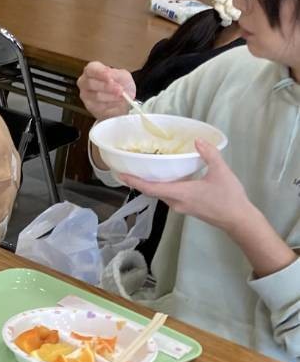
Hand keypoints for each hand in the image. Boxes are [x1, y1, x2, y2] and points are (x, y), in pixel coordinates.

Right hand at [77, 61, 134, 120]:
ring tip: (122, 96)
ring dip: (111, 96)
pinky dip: (111, 104)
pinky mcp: (90, 106)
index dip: (100, 73)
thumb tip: (111, 77)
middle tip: (120, 90)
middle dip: (107, 87)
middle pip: (91, 83)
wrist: (124, 99)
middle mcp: (84, 82)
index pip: (91, 69)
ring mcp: (85, 95)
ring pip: (96, 96)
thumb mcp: (123, 75)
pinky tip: (117, 102)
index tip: (110, 77)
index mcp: (91, 70)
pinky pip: (100, 106)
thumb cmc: (120, 84)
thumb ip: (117, 75)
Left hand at [118, 140, 251, 235]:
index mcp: (180, 193)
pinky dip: (162, 186)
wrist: (240, 221)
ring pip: (160, 193)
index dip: (134, 181)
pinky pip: (169, 195)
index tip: (121, 174)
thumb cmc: (229, 198)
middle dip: (139, 180)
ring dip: (151, 183)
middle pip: (152, 191)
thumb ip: (209, 155)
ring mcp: (181, 207)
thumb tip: (198, 140)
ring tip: (144, 168)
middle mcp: (176, 202)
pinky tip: (166, 176)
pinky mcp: (187, 207)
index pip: (150, 188)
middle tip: (129, 166)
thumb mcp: (221, 172)